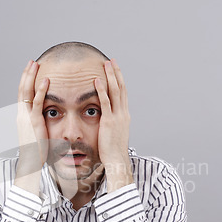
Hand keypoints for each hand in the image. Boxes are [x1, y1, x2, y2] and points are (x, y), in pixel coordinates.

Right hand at [15, 60, 48, 191]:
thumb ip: (39, 125)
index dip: (26, 82)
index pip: (22, 95)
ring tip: (36, 64)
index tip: (30, 71)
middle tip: (32, 62)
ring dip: (31, 77)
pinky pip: (37, 102)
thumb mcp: (37, 134)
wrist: (31, 163)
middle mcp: (21, 115)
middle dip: (26, 74)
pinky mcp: (34, 121)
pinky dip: (41, 90)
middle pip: (22, 89)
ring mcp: (26, 117)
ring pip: (27, 92)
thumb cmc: (36, 152)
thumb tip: (45, 121)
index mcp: (22, 117)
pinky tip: (45, 80)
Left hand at [95, 59, 132, 191]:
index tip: (115, 70)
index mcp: (125, 116)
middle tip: (111, 61)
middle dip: (116, 73)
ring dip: (110, 76)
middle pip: (121, 88)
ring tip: (105, 64)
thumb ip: (112, 125)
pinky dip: (101, 90)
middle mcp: (123, 113)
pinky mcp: (109, 121)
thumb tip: (107, 121)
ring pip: (115, 91)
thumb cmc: (113, 151)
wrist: (117, 160)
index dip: (119, 80)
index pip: (123, 94)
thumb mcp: (114, 134)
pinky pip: (105, 102)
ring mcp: (117, 117)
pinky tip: (97, 80)